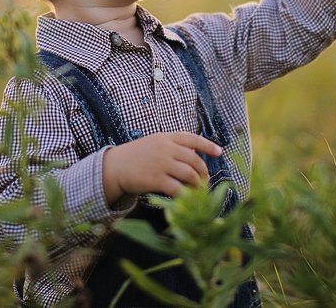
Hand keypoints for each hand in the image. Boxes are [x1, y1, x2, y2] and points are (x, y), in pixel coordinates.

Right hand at [102, 132, 221, 204]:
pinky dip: (185, 194)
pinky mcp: (156, 179)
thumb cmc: (136, 156)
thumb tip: (195, 155)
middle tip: (205, 181)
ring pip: (190, 175)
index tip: (219, 152)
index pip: (193, 139)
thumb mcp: (154, 143)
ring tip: (198, 191)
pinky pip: (178, 188)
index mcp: (167, 137)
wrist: (115, 166)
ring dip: (198, 185)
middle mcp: (166, 148)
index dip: (208, 145)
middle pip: (195, 160)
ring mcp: (162, 163)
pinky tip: (187, 198)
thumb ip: (173, 146)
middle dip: (203, 172)